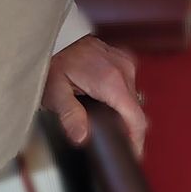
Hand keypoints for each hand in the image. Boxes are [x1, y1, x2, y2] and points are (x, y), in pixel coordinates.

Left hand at [42, 35, 146, 157]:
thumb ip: (70, 115)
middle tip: (116, 146)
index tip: (132, 156)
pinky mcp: (123, 58)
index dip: (136, 140)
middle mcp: (124, 70)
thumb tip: (82, 137)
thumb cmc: (54, 62)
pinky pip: (129, 85)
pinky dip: (123, 99)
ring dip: (126, 114)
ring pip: (133, 97)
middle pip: (136, 109)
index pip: (136, 117)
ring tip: (111, 129)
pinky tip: (109, 107)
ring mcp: (125, 62)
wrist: (58, 35)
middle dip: (129, 130)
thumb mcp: (55, 92)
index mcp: (111, 81)